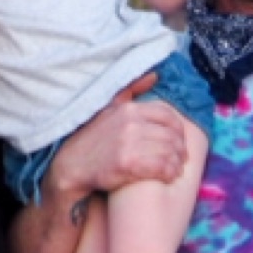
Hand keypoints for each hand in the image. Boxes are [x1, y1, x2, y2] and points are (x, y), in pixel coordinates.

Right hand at [48, 81, 189, 208]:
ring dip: (176, 163)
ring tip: (175, 169)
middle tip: (181, 159)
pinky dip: (169, 173)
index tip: (179, 141)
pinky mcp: (127, 164)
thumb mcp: (109, 108)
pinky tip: (168, 177)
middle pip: (171, 135)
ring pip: (168, 152)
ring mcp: (129, 143)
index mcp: (129, 109)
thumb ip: (132, 89)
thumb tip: (155, 75)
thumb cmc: (92, 140)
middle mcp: (130, 124)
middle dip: (180, 149)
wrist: (71, 166)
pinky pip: (160, 167)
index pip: (167, 115)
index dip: (179, 130)